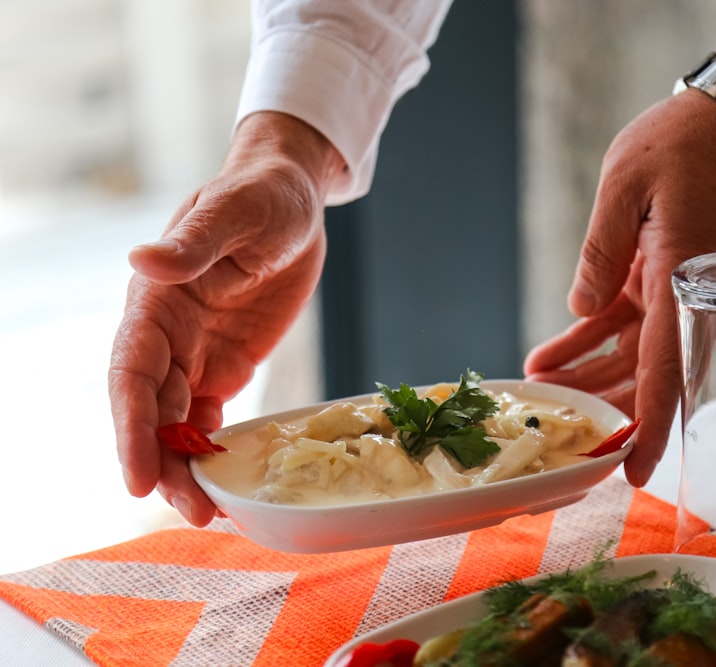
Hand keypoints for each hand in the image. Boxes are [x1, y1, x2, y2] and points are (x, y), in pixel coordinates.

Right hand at [108, 112, 341, 524]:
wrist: (294, 202)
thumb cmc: (260, 197)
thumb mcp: (233, 212)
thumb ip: (192, 243)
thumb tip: (141, 262)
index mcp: (157, 302)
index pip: (132, 372)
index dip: (132, 426)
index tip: (139, 476)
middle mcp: (167, 334)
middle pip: (153, 409)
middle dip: (165, 462)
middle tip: (191, 512)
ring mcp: (196, 352)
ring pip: (179, 421)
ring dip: (188, 467)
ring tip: (209, 514)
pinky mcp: (227, 363)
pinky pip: (211, 414)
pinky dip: (213, 449)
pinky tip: (223, 483)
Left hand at [524, 41, 715, 487]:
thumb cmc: (683, 145)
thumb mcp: (626, 186)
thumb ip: (601, 251)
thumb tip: (579, 307)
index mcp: (684, 282)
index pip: (668, 372)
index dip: (650, 427)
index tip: (634, 473)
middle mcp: (685, 298)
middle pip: (645, 377)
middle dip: (603, 411)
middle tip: (557, 433)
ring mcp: (673, 292)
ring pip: (630, 358)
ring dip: (587, 379)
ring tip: (538, 391)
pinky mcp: (658, 280)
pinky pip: (621, 326)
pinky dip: (585, 343)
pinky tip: (549, 357)